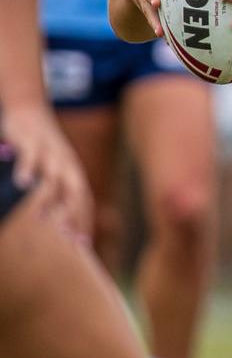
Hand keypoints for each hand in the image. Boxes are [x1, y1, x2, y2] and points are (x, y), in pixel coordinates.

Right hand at [1, 103, 92, 239]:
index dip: (84, 222)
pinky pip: (31, 156)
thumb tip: (56, 222)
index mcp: (73, 173)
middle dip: (73, 215)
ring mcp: (50, 153)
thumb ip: (55, 194)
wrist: (30, 110)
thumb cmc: (41, 149)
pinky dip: (28, 169)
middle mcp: (66, 164)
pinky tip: (22, 183)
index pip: (84, 201)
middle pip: (75, 192)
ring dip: (49, 197)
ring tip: (41, 218)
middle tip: (69, 240)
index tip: (83, 246)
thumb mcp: (51, 171)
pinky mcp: (31, 142)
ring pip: (53, 177)